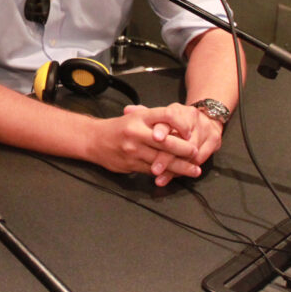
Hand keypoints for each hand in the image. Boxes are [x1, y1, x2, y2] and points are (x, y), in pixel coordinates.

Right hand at [84, 103, 202, 181]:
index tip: (190, 132)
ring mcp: (133, 150)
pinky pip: (152, 170)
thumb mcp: (136, 117)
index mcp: (141, 117)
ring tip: (194, 170)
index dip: (182, 125)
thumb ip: (156, 120)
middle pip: (167, 142)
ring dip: (180, 167)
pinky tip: (176, 175)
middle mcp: (137, 132)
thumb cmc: (119, 128)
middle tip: (196, 154)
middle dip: (185, 150)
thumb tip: (182, 126)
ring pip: (162, 160)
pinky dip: (166, 173)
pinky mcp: (130, 164)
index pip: (167, 116)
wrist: (94, 140)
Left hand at [148, 105, 224, 185]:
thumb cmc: (177, 119)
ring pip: (191, 152)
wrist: (206, 117)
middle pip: (180, 139)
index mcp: (177, 110)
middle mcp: (192, 118)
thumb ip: (144, 113)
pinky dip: (187, 168)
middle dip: (166, 156)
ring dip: (176, 167)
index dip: (163, 128)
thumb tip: (127, 110)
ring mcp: (205, 129)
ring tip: (161, 178)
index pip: (169, 118)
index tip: (155, 138)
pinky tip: (175, 176)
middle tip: (154, 169)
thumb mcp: (162, 114)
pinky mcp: (214, 140)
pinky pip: (200, 158)